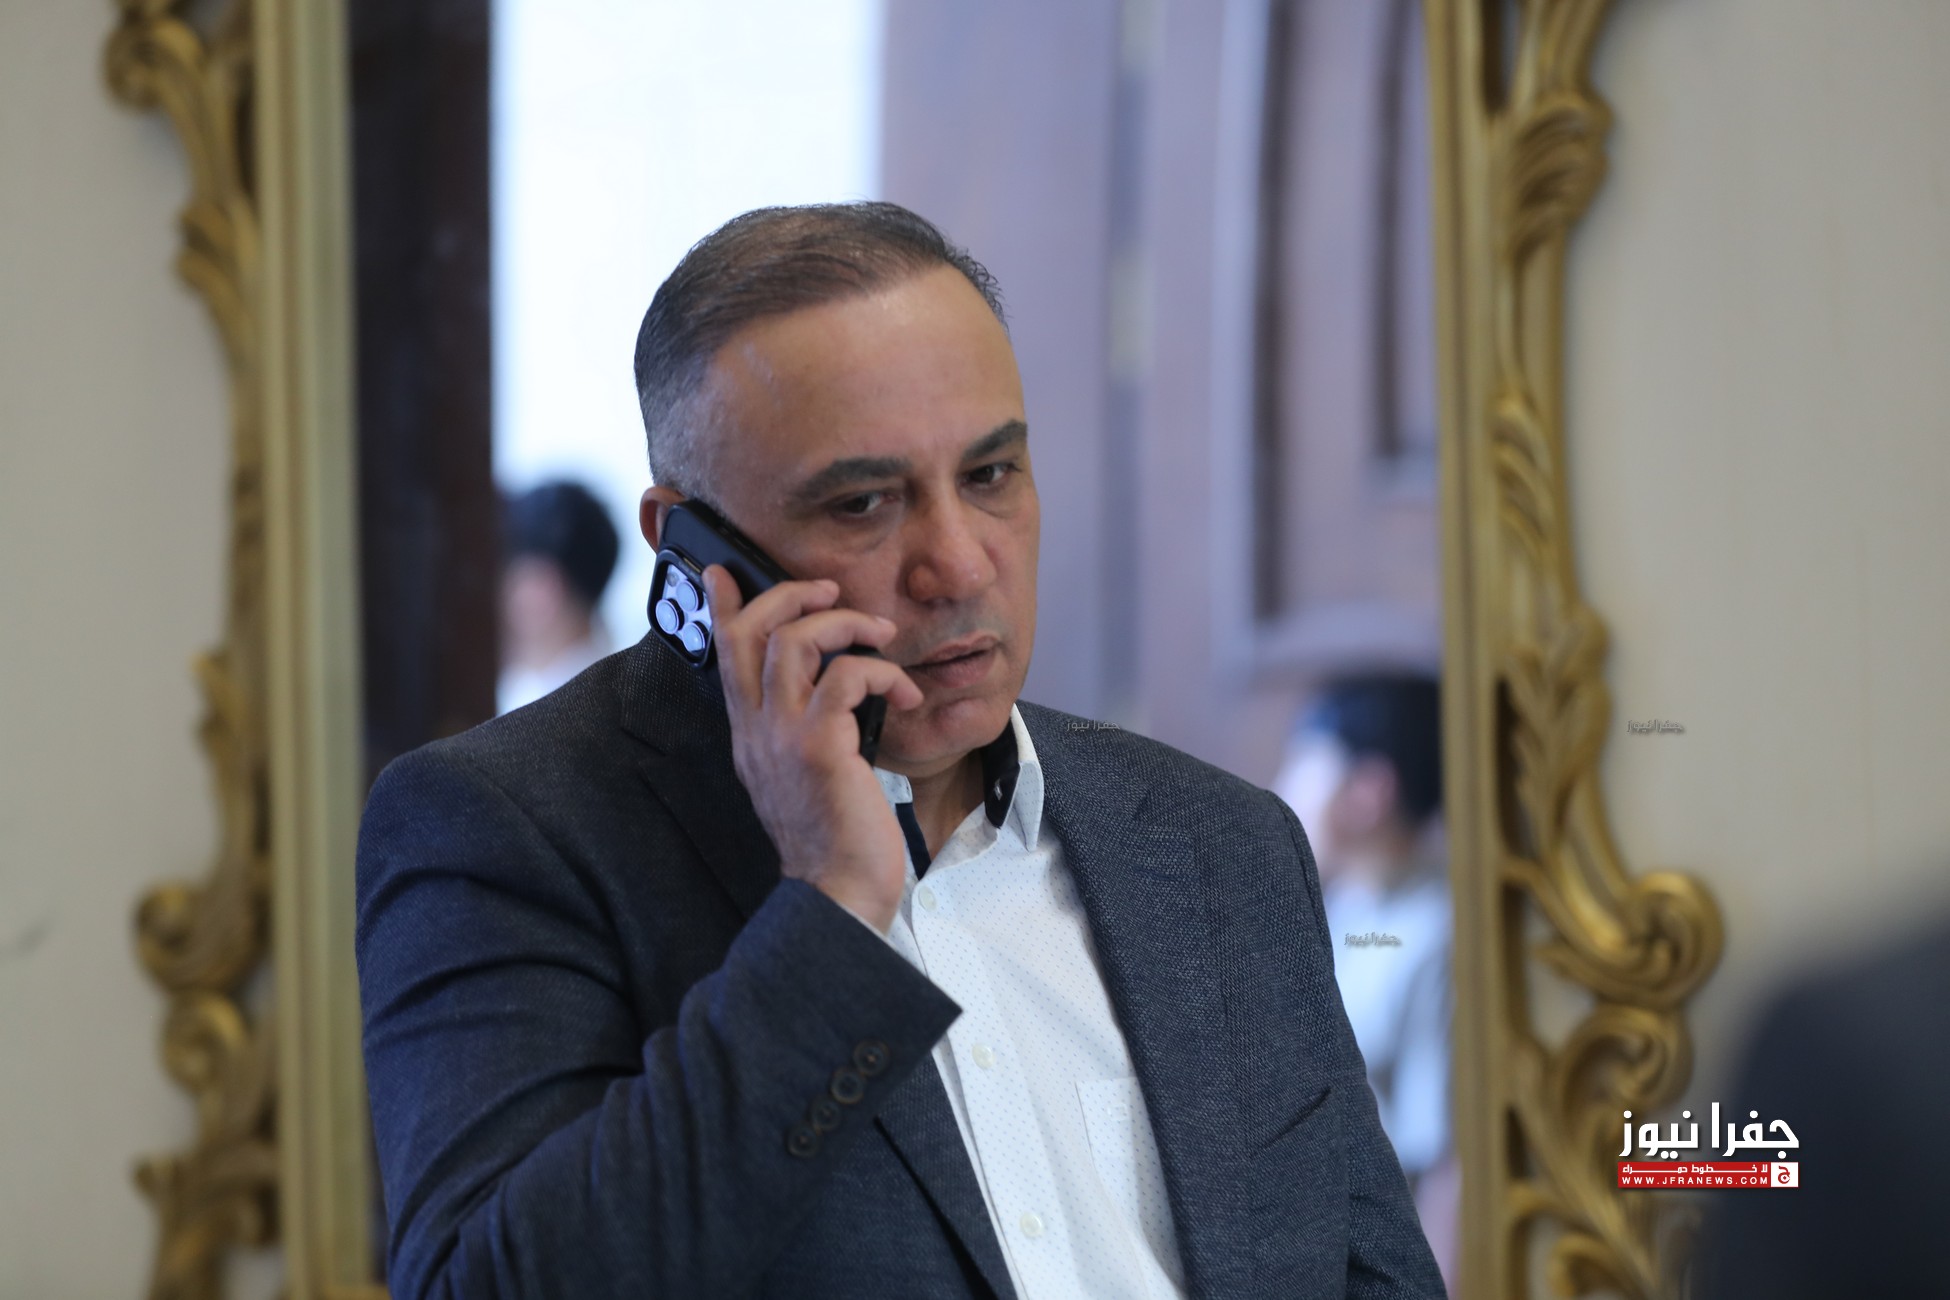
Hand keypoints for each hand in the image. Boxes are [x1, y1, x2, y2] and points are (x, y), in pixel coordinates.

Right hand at [701, 564, 924, 931]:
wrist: (837, 895)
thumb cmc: (834, 840)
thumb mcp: (805, 776)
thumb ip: (802, 732)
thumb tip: (831, 691)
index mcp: (750, 736)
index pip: (723, 655)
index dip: (723, 606)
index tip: (722, 572)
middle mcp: (756, 731)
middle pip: (751, 633)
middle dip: (788, 595)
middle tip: (828, 592)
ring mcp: (782, 738)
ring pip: (794, 642)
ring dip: (843, 623)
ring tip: (878, 631)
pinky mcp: (820, 748)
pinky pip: (845, 677)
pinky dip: (880, 670)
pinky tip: (904, 691)